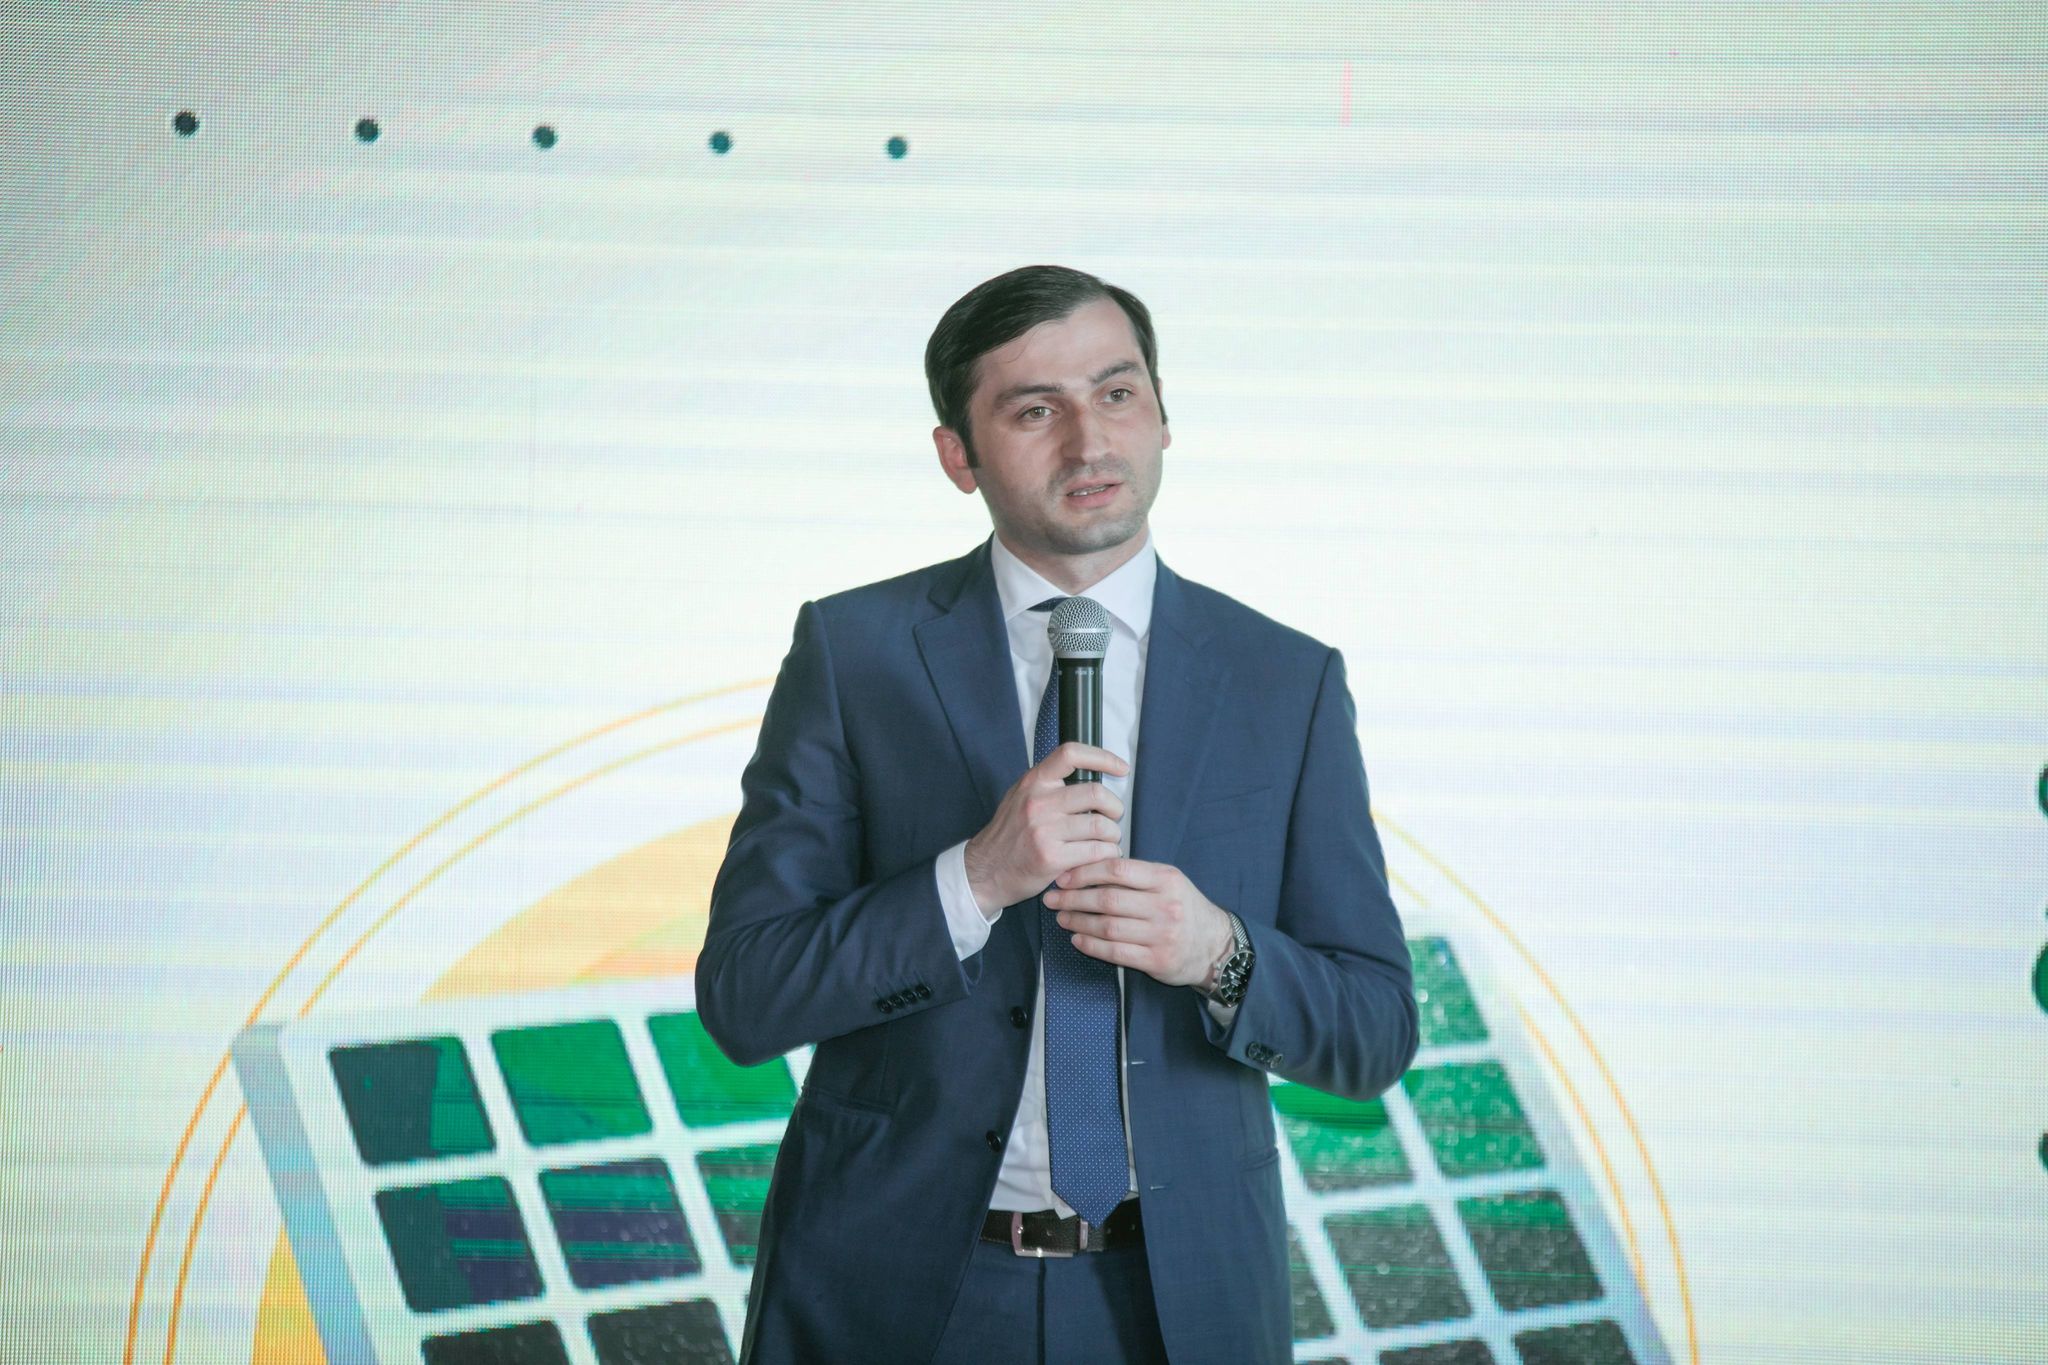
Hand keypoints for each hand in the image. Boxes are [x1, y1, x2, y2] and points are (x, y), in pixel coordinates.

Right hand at [963, 742, 1129, 913]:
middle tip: (1114, 817)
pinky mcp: (1052, 858)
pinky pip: (1096, 852)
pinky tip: (1101, 857)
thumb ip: (1049, 786)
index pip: (1071, 754)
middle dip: (1115, 807)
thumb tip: (1090, 775)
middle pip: (1096, 793)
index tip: (1121, 768)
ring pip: (1101, 826)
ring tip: (1107, 841)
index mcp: (1033, 782)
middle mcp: (1038, 802)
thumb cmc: (1009, 836)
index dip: (1103, 757)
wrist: (985, 871)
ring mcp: (1044, 830)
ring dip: (1113, 835)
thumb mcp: (1021, 798)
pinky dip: (1107, 854)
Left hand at [1042, 857, 1234, 988]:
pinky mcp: (1157, 960)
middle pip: (1108, 900)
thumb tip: (1088, 868)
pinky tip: (1078, 939)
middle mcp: (1165, 906)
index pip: (1117, 870)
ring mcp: (1162, 935)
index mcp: (1166, 879)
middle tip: (1053, 898)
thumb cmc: (1184, 908)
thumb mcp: (1168, 882)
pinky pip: (1115, 952)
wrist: (1215, 946)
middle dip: (1073, 899)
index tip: (1063, 877)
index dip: (1084, 873)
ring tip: (1062, 917)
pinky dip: (1091, 946)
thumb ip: (1136, 875)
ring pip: (1108, 927)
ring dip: (1078, 922)